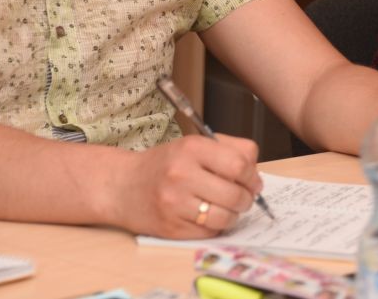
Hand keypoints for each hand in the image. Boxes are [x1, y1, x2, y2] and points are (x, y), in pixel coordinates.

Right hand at [107, 133, 262, 237]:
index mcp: (192, 148)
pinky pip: (209, 233)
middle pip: (235, 194)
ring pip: (225, 217)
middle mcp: (182, 174)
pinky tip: (208, 217)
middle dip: (247, 199)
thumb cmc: (165, 164)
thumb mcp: (194, 145)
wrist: (122, 186)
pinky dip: (215, 227)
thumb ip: (230, 150)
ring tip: (227, 208)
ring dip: (234, 215)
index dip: (253, 176)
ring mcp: (175, 204)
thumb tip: (256, 172)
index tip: (253, 181)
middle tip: (244, 197)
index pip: (240, 165)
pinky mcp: (171, 228)